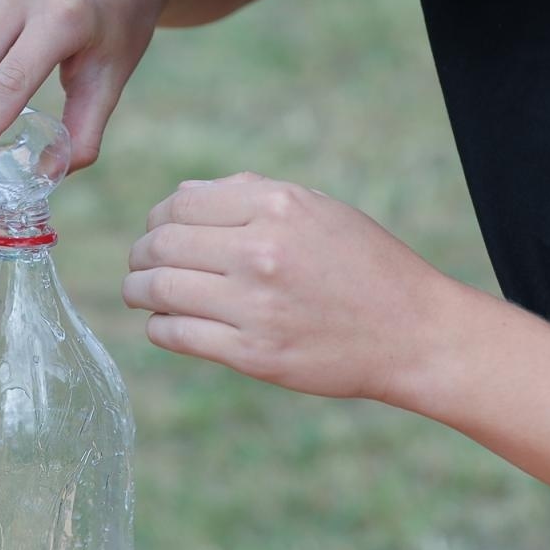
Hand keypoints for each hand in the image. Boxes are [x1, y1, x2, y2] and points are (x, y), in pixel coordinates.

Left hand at [124, 173, 454, 403]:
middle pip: (161, 244)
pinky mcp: (253, 354)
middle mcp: (261, 252)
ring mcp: (255, 305)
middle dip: (139, 254)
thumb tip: (182, 194)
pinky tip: (166, 323)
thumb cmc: (364, 265)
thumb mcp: (317, 208)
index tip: (156, 231)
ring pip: (158, 289)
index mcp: (276, 207)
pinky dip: (159, 327)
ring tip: (140, 293)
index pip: (180, 203)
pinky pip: (176, 334)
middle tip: (139, 265)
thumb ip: (249, 195)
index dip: (156, 217)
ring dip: (137, 290)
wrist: (412, 332)